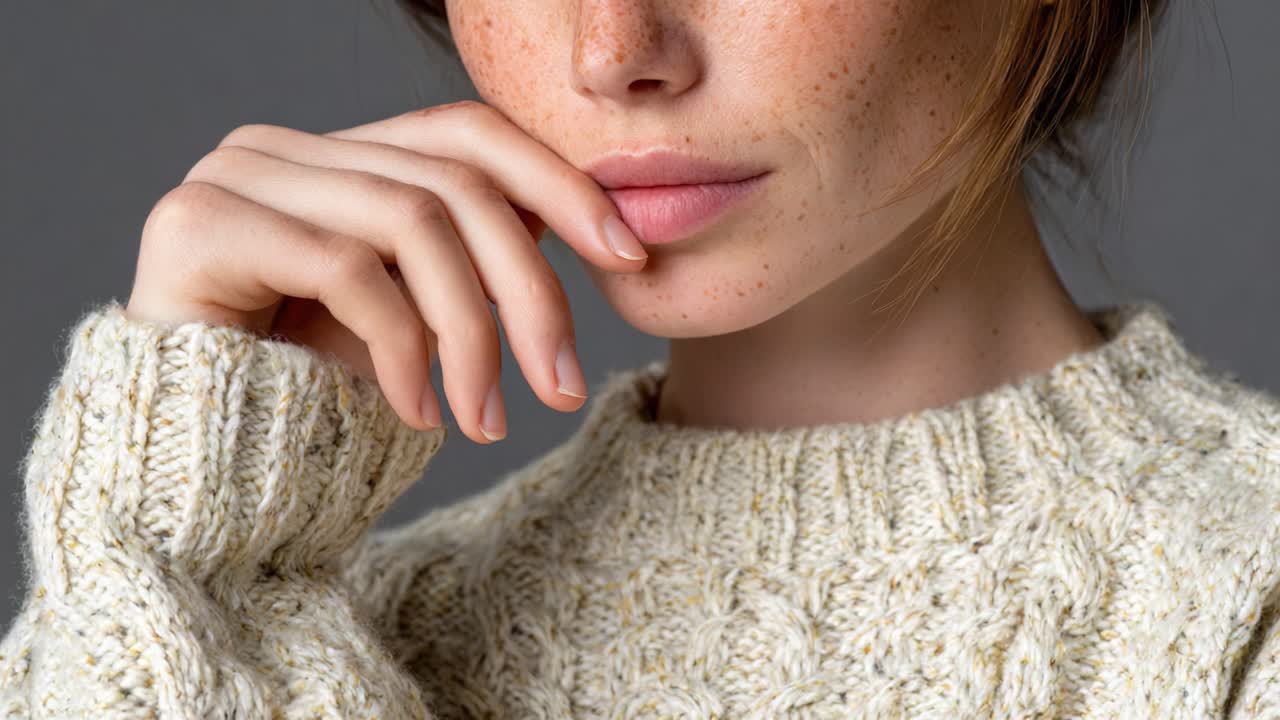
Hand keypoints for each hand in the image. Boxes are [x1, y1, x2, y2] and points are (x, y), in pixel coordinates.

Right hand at [125, 101, 647, 443]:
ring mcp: (238, 175)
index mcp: (340, 157)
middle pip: (454, 183)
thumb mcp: (409, 317)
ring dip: (472, 335)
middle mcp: (286, 147)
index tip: (629, 257)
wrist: (192, 458)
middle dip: (530, 289)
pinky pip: (348, 270)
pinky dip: (403, 347)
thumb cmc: (306, 388)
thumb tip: (588, 226)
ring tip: (488, 422)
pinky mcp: (201, 224)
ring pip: (413, 222)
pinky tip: (420, 413)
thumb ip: (469, 260)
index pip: (468, 132)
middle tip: (564, 384)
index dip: (559, 183)